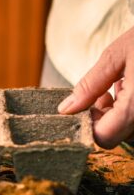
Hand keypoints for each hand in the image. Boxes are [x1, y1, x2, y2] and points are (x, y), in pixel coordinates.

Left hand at [58, 26, 133, 148]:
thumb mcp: (115, 56)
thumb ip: (90, 85)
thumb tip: (66, 109)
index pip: (104, 137)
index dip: (88, 124)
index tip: (85, 103)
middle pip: (119, 135)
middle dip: (103, 117)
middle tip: (102, 91)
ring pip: (131, 130)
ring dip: (118, 114)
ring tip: (120, 85)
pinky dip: (131, 108)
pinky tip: (131, 86)